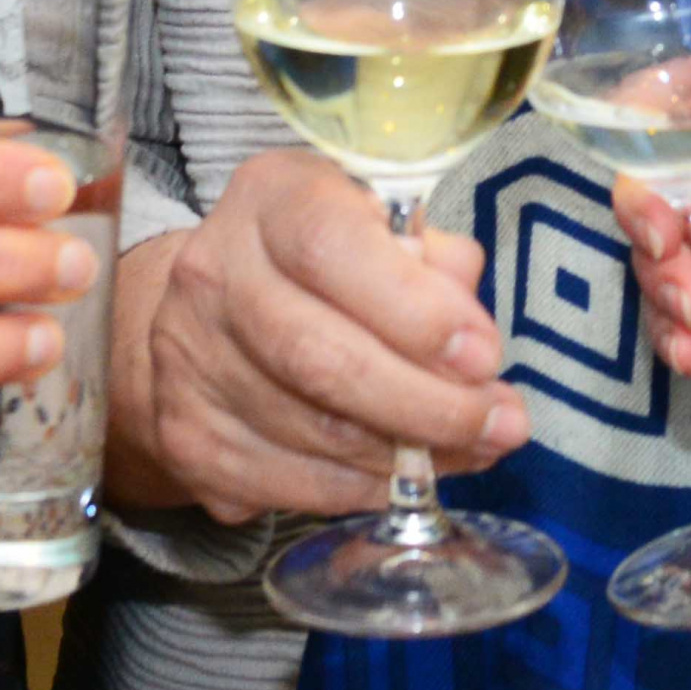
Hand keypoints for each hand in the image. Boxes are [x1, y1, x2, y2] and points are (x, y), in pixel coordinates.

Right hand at [105, 147, 532, 522]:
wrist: (212, 313)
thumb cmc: (325, 260)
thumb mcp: (381, 225)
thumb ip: (433, 262)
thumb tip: (472, 330)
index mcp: (267, 200)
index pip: (330, 247)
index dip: (413, 309)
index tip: (484, 354)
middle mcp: (213, 275)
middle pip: (321, 357)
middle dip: (429, 403)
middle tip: (501, 424)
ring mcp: (190, 363)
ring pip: (314, 432)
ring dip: (409, 456)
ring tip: (475, 450)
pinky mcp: (189, 440)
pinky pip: (292, 484)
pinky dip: (365, 489)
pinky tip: (409, 477)